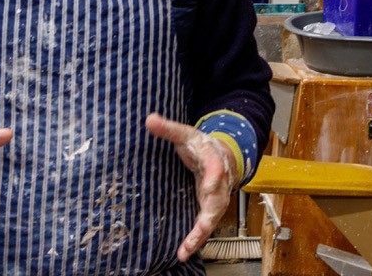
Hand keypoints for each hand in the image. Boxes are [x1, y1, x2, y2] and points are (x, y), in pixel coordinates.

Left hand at [145, 113, 235, 261]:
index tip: (210, 184)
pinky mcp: (210, 209)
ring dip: (200, 235)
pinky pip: (204, 226)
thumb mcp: (185, 135)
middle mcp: (220, 182)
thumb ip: (168, 129)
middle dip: (208, 216)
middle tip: (200, 229)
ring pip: (212, 219)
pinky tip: (183, 252)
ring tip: (185, 250)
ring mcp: (217, 198)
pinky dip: (195, 239)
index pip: (216, 167)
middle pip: (217, 200)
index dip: (214, 176)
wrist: (223, 155)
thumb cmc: (201, 145)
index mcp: (214, 160)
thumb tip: (148, 119)